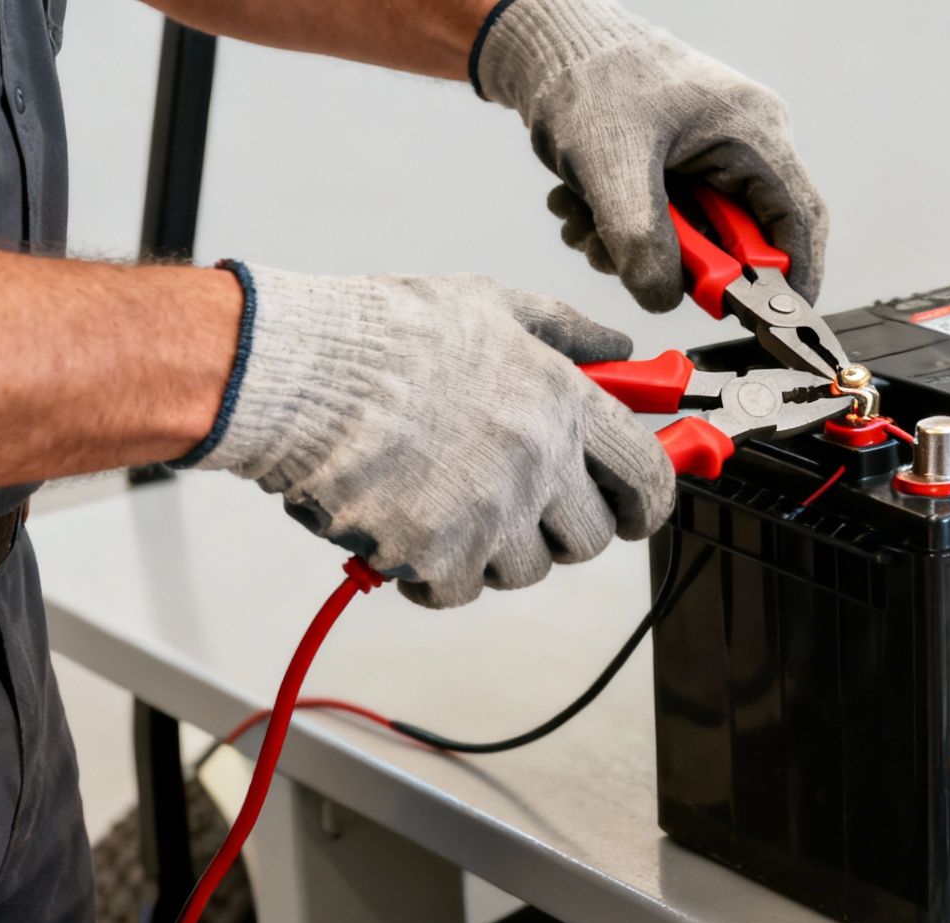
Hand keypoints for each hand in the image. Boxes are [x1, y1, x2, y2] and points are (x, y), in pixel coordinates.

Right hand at [186, 263, 671, 607]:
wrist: (301, 374)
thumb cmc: (387, 336)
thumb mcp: (494, 306)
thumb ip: (570, 333)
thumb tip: (622, 351)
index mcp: (563, 406)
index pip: (649, 479)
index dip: (648, 501)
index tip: (635, 507)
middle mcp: (538, 467)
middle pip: (591, 539)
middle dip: (565, 527)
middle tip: (528, 503)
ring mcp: (490, 518)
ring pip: (527, 570)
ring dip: (499, 549)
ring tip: (453, 500)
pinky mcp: (437, 557)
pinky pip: (460, 590)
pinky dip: (438, 572)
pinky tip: (411, 528)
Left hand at [474, 0, 827, 312]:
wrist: (547, 42)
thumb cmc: (588, 73)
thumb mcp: (610, 163)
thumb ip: (641, 239)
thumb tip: (663, 298)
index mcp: (753, 133)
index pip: (799, 220)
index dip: (795, 279)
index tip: (771, 323)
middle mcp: (743, 146)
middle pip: (741, 239)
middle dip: (682, 265)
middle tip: (632, 267)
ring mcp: (711, 157)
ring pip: (696, 239)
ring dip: (640, 249)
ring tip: (588, 228)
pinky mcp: (678, 168)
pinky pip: (668, 224)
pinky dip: (624, 232)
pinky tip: (583, 211)